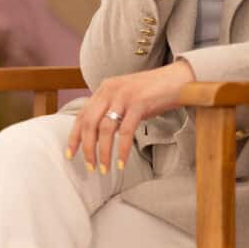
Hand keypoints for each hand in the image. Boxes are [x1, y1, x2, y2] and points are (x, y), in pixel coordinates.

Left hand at [65, 59, 195, 172]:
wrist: (178, 79)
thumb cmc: (153, 91)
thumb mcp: (126, 96)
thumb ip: (112, 108)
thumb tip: (98, 133)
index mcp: (105, 88)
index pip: (82, 114)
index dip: (74, 136)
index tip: (70, 154)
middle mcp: (111, 90)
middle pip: (90, 123)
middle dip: (87, 148)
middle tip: (90, 167)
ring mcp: (125, 96)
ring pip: (105, 129)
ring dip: (103, 152)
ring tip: (105, 169)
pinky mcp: (139, 103)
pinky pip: (125, 131)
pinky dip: (121, 150)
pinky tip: (121, 162)